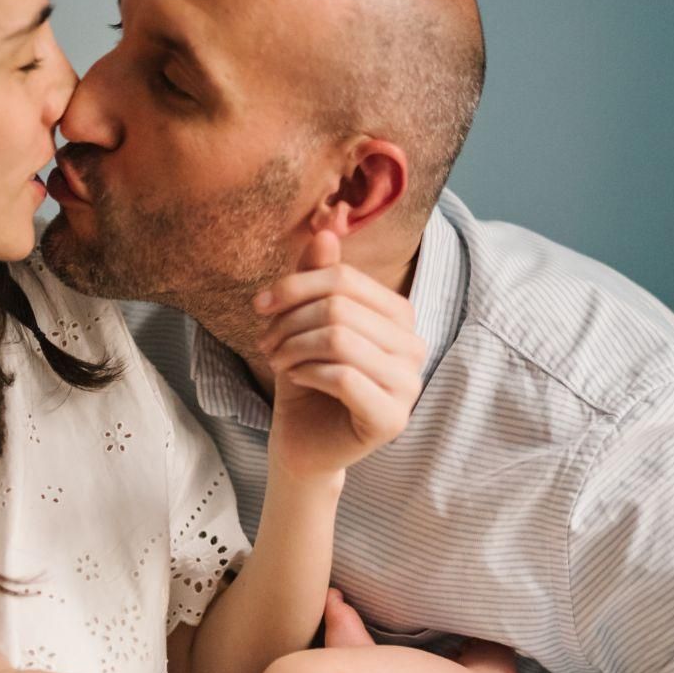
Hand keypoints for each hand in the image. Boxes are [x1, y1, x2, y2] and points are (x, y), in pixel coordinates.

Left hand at [257, 230, 424, 479]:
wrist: (303, 442)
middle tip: (266, 343)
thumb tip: (326, 230)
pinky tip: (297, 379)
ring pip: (340, 340)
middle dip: (290, 321)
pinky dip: (307, 373)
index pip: (346, 279)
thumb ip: (318, 279)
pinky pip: (344, 377)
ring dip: (294, 347)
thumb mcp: (304, 323)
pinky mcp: (392, 418)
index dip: (296, 285)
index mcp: (399, 315)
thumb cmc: (307, 380)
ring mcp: (409, 385)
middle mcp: (414, 346)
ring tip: (277, 360)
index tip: (260, 305)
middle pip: (340, 307)